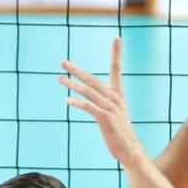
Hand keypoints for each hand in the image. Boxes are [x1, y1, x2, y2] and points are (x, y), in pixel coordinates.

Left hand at [60, 38, 144, 163]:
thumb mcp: (112, 114)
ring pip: (88, 91)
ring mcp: (110, 107)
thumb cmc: (118, 132)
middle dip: (76, 69)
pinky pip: (88, 106)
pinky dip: (76, 102)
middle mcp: (114, 97)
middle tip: (62, 62)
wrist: (128, 149)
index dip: (116, 53)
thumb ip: (102, 103)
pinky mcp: (105, 117)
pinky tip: (66, 100)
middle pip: (93, 78)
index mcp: (117, 94)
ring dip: (72, 84)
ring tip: (59, 79)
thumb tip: (90, 98)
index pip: (117, 69)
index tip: (117, 38)